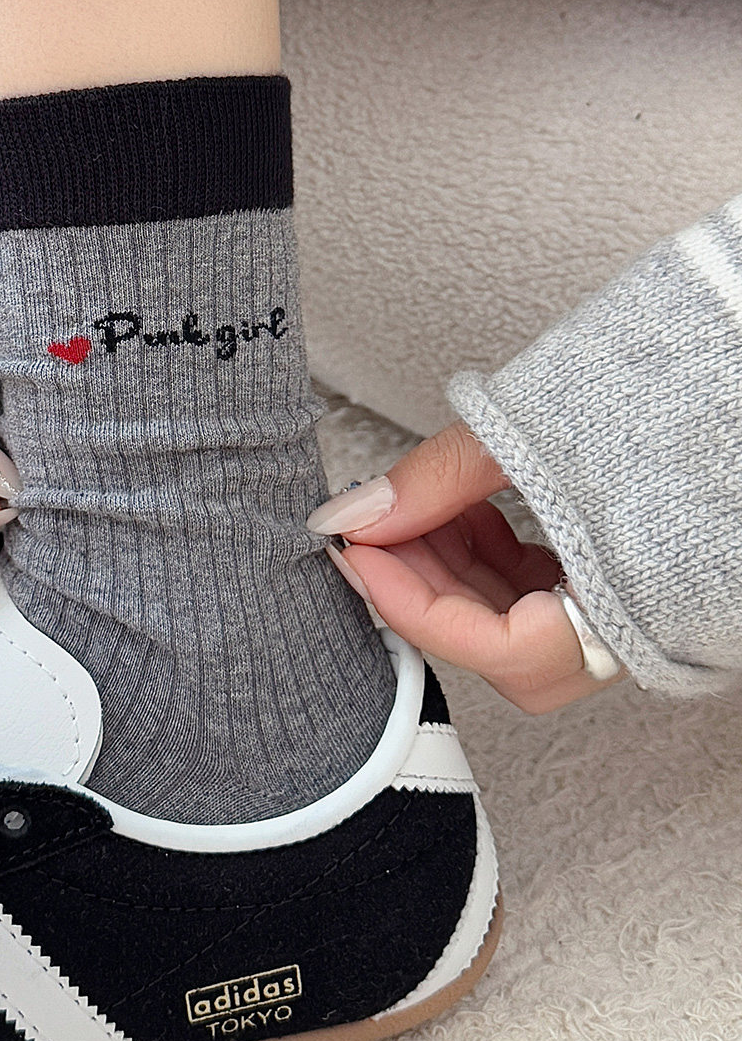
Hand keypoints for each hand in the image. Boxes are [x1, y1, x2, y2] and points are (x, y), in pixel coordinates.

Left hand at [307, 421, 623, 712]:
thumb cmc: (681, 389)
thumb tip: (358, 516)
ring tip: (414, 510)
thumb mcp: (534, 432)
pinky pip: (542, 594)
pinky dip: (487, 559)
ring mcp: (638, 607)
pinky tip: (459, 512)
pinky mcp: (626, 578)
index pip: (504, 651)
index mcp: (642, 601)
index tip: (361, 556)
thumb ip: (438, 481)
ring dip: (450, 572)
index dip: (416, 609)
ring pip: (516, 626)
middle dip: (424, 589)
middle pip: (503, 648)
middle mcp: (647, 623)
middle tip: (375, 531)